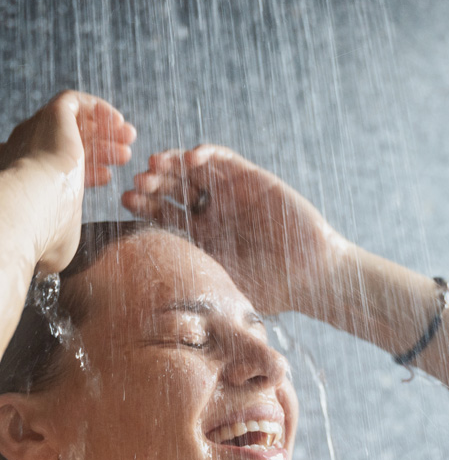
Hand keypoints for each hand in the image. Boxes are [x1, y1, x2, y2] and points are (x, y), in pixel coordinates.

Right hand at [0, 91, 135, 272]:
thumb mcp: (57, 240)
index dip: (86, 171)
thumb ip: (61, 238)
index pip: (57, 167)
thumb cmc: (42, 232)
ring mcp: (36, 131)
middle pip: (67, 143)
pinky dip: (99, 109)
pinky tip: (119, 123)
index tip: (108, 178)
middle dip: (100, 149)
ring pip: (73, 123)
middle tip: (125, 156)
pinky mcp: (52, 115)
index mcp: (23, 179)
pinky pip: (74, 102)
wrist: (29, 209)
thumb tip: (56, 260)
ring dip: (104, 130)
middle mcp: (25, 152)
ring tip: (130, 140)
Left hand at [122, 145, 344, 315]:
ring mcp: (230, 193)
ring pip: (193, 169)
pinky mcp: (252, 179)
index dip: (143, 204)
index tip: (126, 200)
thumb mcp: (219, 289)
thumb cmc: (269, 290)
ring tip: (156, 164)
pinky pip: (224, 159)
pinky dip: (207, 153)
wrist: (311, 276)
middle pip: (172, 187)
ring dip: (173, 162)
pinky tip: (192, 158)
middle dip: (153, 182)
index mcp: (199, 236)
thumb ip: (190, 286)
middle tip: (139, 181)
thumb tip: (143, 306)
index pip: (162, 213)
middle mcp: (211, 211)